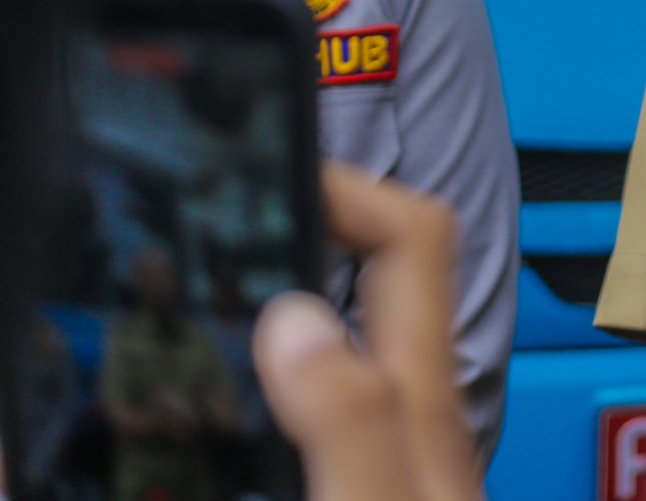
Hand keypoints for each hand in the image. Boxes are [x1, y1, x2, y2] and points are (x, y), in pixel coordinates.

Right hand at [254, 163, 482, 500]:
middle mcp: (414, 410)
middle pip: (381, 274)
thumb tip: (294, 319)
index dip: (352, 186)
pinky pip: (330, 394)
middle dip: (312, 224)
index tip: (274, 174)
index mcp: (422, 399)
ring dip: (295, 292)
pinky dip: (287, 366)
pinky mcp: (371, 475)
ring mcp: (395, 443)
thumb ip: (349, 420)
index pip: (416, 236)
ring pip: (351, 334)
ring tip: (224, 281)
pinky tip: (245, 385)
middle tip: (230, 220)